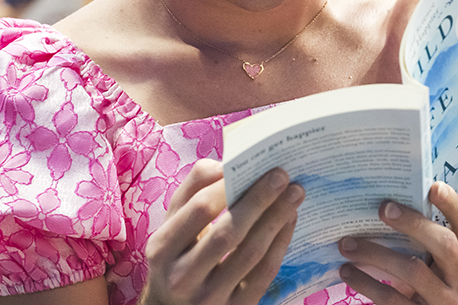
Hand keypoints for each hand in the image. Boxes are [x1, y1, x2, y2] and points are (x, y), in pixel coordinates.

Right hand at [142, 160, 304, 304]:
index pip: (198, 210)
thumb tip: (225, 164)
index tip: (252, 165)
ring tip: (294, 193)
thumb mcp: (172, 226)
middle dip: (259, 200)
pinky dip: (280, 243)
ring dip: (277, 218)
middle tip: (282, 175)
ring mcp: (210, 298)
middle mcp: (182, 277)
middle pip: (227, 232)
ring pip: (250, 253)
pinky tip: (289, 221)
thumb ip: (192, 190)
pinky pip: (264, 273)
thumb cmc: (177, 256)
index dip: (228, 185)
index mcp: (163, 248)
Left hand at [338, 182, 457, 304]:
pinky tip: (347, 271)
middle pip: (445, 245)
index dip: (452, 204)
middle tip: (382, 208)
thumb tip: (384, 201)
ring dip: (377, 254)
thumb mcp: (431, 259)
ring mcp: (444, 300)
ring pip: (414, 272)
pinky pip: (392, 299)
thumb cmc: (423, 280)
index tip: (432, 186)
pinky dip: (366, 282)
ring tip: (347, 243)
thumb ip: (420, 235)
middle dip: (414, 224)